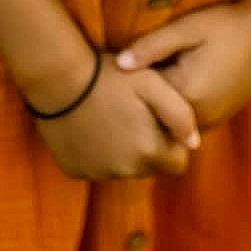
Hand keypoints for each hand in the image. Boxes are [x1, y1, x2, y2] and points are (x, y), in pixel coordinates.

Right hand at [32, 51, 202, 181]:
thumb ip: (181, 115)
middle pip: (150, 166)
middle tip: (132, 114)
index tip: (157, 119)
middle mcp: (125, 171)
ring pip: (123, 168)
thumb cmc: (109, 76)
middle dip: (148, 146)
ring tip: (110, 117)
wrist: (56, 78)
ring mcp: (97, 174)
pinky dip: (97, 152)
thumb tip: (194, 143)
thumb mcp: (153, 84)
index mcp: (148, 152)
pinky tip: (90, 126)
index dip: (172, 141)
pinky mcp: (74, 171)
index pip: (177, 163)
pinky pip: (95, 167)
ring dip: (122, 150)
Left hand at [113, 0, 250, 133]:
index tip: (121, 64)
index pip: (144, 97)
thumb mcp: (186, 29)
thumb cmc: (226, 24)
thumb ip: (151, 47)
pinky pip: (188, 119)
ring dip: (162, 102)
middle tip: (132, 71)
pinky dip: (178, 105)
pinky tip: (176, 79)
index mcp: (187, 95)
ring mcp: (212, 120)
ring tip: (153, 74)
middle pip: (157, 113)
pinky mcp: (220, 117)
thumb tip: (117, 64)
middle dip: (144, 95)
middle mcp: (199, 117)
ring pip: (172, 119)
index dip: (131, 81)